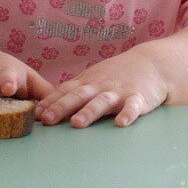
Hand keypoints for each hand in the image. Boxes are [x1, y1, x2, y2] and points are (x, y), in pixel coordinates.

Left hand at [35, 49, 167, 127]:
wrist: (150, 64)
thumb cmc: (117, 74)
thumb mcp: (94, 78)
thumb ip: (75, 90)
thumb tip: (47, 105)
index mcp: (88, 82)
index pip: (66, 91)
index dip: (51, 101)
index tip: (36, 113)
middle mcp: (101, 86)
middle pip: (79, 96)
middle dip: (61, 107)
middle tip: (47, 120)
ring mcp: (119, 91)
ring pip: (102, 102)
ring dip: (89, 112)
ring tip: (77, 123)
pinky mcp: (139, 98)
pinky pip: (133, 107)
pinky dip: (128, 114)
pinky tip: (121, 123)